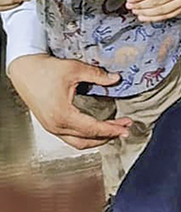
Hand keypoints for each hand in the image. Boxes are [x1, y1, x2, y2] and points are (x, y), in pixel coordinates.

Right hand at [8, 54, 131, 149]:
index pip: (93, 128)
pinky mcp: (50, 125)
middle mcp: (56, 126)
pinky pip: (71, 138)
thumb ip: (97, 75)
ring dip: (97, 139)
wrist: (25, 70)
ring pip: (79, 142)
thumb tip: (116, 79)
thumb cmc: (45, 70)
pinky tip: (96, 130)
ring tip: (113, 130)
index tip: (125, 127)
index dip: (111, 129)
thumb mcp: (75, 69)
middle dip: (108, 135)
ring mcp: (52, 128)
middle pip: (88, 139)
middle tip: (124, 128)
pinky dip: (86, 137)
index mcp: (63, 115)